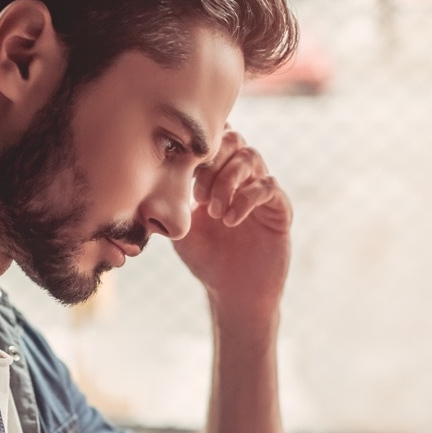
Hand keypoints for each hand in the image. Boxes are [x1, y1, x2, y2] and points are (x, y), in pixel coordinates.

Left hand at [176, 127, 291, 324]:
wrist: (233, 292)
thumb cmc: (206, 260)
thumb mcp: (181, 227)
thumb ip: (172, 199)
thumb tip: (152, 173)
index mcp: (218, 177)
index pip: (213, 142)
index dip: (198, 150)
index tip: (184, 178)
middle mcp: (242, 179)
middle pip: (234, 140)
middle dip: (213, 162)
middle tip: (200, 195)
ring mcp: (262, 191)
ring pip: (251, 158)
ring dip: (227, 181)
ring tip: (214, 212)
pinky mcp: (280, 209)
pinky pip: (268, 187)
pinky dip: (246, 199)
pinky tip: (229, 220)